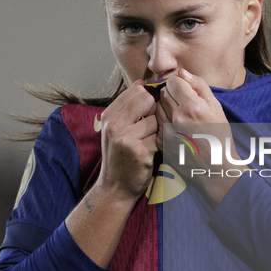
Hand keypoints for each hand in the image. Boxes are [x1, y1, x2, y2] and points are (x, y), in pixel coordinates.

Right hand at [98, 80, 157, 200]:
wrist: (115, 188)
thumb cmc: (121, 157)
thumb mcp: (117, 129)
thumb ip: (129, 107)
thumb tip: (143, 82)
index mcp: (109, 115)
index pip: (137, 90)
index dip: (150, 97)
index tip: (152, 110)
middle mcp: (114, 124)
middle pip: (147, 99)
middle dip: (155, 110)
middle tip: (152, 127)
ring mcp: (125, 138)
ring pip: (156, 119)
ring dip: (159, 130)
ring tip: (151, 142)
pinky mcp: (139, 151)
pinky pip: (160, 137)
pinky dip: (161, 143)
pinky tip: (154, 152)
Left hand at [155, 69, 246, 205]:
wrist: (215, 167)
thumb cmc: (219, 136)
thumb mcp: (216, 107)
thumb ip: (199, 86)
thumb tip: (182, 73)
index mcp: (192, 106)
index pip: (173, 81)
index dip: (179, 84)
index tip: (185, 91)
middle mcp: (176, 117)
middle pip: (163, 93)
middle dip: (171, 94)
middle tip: (183, 104)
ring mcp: (166, 131)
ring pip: (157, 107)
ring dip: (165, 108)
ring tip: (179, 117)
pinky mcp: (160, 142)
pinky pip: (156, 123)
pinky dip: (163, 122)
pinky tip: (175, 128)